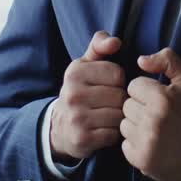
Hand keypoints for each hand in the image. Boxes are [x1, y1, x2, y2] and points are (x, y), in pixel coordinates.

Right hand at [50, 30, 127, 162]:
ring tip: (108, 116)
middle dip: (120, 100)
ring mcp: (76, 117)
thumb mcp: (86, 64)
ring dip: (119, 118)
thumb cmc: (81, 90)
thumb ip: (99, 45)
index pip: (117, 73)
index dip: (118, 81)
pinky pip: (113, 134)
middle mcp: (72, 94)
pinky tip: (104, 129)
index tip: (108, 85)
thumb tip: (115, 42)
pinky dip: (113, 133)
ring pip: (119, 115)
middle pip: (120, 95)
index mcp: (75, 72)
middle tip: (109, 104)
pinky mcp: (82, 138)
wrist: (61, 127)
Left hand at [120, 48, 180, 180]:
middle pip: (127, 105)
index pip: (133, 86)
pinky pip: (124, 144)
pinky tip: (151, 144)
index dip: (146, 91)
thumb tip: (140, 60)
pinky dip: (135, 144)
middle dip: (140, 108)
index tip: (159, 99)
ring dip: (136, 126)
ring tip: (154, 130)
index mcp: (162, 98)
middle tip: (157, 116)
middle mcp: (151, 120)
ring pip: (124, 124)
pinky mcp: (141, 159)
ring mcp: (145, 141)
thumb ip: (167, 60)